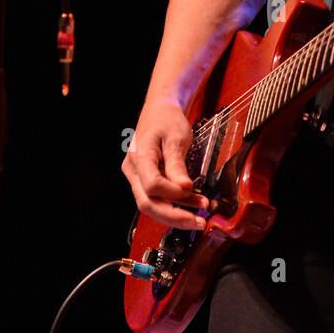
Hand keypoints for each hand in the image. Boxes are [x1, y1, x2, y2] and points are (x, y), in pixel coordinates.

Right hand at [121, 98, 207, 230]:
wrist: (160, 110)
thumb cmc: (167, 120)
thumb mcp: (176, 137)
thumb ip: (177, 164)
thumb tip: (184, 189)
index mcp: (139, 157)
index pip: (152, 185)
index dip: (172, 193)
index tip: (191, 189)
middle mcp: (133, 171)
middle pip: (148, 204)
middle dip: (174, 216)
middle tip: (198, 222)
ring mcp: (137, 177)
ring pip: (152, 205)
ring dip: (177, 213)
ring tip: (200, 217)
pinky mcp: (145, 181)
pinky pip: (157, 199)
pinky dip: (175, 205)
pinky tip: (193, 206)